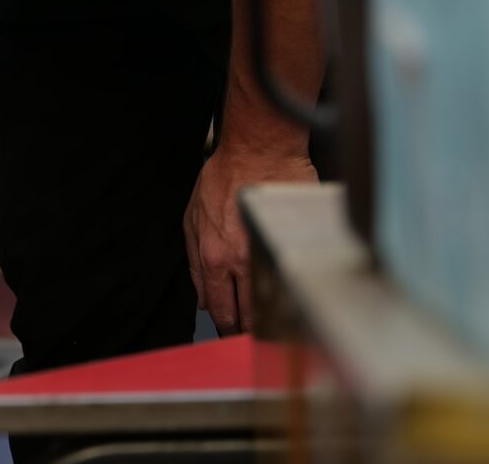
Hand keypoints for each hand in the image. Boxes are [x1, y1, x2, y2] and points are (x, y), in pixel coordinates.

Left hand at [183, 143, 315, 333]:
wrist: (259, 149)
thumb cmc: (225, 176)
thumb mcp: (192, 218)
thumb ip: (195, 264)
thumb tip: (203, 300)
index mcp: (214, 257)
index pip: (221, 312)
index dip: (227, 330)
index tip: (231, 337)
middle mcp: (243, 261)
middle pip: (249, 317)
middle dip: (251, 333)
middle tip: (255, 339)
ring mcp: (271, 253)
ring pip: (274, 303)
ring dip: (274, 318)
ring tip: (277, 325)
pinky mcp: (296, 242)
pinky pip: (296, 275)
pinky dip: (295, 288)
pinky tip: (295, 293)